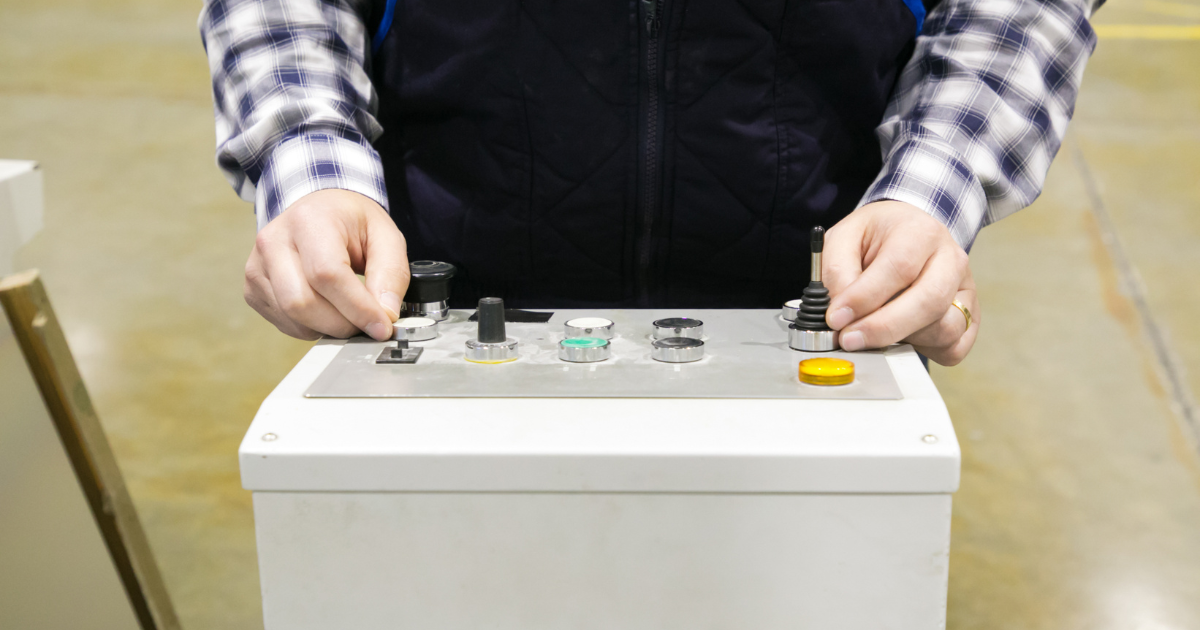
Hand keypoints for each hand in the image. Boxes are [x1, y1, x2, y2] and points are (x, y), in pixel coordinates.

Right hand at [243, 189, 408, 340]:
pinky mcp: (253, 289)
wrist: (317, 211)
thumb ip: (391, 274)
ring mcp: (257, 267)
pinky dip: (313, 327)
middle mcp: (273, 241)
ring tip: (350, 313)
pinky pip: (285, 324)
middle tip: (369, 323)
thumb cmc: (351, 222)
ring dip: (330, 328)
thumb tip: (385, 314)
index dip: (357, 307)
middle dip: (343, 323)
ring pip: (293, 318)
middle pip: (303, 303)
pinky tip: (328, 310)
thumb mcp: (386, 235)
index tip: (382, 326)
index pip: (327, 274)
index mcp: (308, 220)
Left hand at [823, 200, 979, 365]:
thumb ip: (837, 271)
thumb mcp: (844, 238)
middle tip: (848, 339)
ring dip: (903, 339)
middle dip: (883, 329)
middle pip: (929, 303)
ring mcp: (965, 290)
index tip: (836, 318)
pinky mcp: (970, 316)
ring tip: (872, 331)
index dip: (865, 299)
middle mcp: (952, 260)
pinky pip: (953, 348)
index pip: (899, 268)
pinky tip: (900, 337)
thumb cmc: (874, 238)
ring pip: (944, 329)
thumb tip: (839, 314)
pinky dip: (925, 352)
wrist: (906, 233)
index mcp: (921, 232)